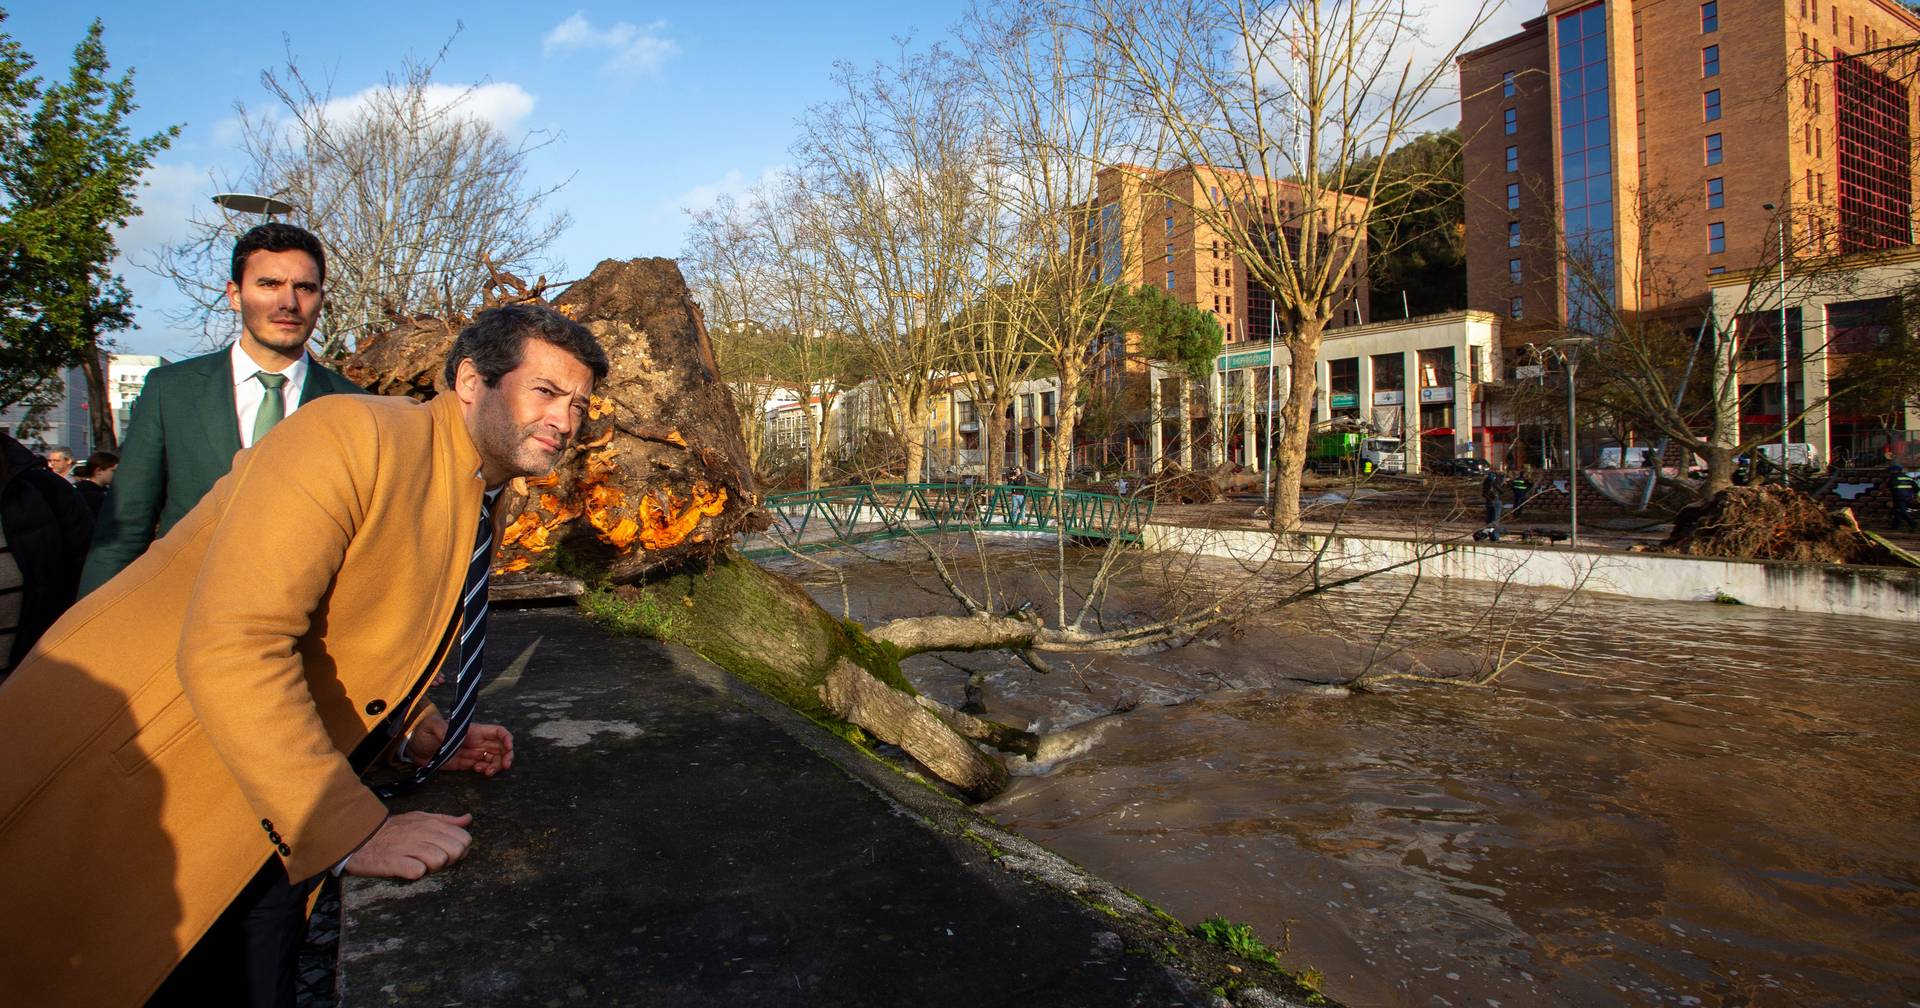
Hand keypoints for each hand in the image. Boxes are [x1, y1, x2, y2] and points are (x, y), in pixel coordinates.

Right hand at [343, 812, 472, 879]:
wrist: (360, 837)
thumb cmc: (393, 830)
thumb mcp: (420, 818)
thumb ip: (445, 820)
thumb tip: (468, 819)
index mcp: (431, 823)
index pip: (464, 838)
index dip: (461, 848)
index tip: (449, 852)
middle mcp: (422, 833)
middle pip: (456, 850)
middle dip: (450, 859)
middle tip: (435, 860)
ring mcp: (408, 847)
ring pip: (440, 861)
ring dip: (433, 867)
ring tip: (420, 864)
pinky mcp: (395, 862)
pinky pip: (417, 872)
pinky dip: (415, 874)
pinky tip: (408, 869)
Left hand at [405, 716, 514, 775]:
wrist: (414, 746)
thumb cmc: (424, 731)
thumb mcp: (432, 727)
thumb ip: (443, 730)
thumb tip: (451, 735)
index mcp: (474, 731)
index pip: (497, 732)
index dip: (507, 738)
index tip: (509, 748)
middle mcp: (477, 741)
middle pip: (501, 747)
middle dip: (506, 756)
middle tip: (505, 766)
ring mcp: (473, 753)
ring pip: (494, 759)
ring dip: (497, 766)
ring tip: (488, 772)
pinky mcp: (466, 764)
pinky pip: (483, 767)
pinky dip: (486, 771)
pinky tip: (479, 772)